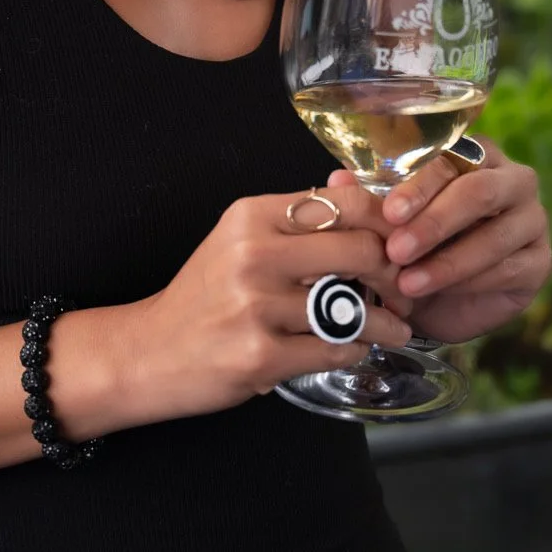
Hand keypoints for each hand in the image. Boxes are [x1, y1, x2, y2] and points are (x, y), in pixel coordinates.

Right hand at [126, 188, 414, 423]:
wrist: (148, 351)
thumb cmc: (204, 296)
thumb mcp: (239, 240)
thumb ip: (295, 220)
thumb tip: (359, 195)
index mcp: (252, 215)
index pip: (346, 202)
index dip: (387, 223)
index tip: (399, 243)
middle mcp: (254, 253)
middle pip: (361, 250)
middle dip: (395, 274)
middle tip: (403, 290)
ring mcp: (256, 307)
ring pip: (355, 309)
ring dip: (386, 323)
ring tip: (395, 327)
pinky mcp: (261, 356)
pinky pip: (336, 350)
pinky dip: (355, 351)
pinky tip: (354, 349)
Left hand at [321, 144, 551, 346]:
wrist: (440, 300)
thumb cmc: (414, 247)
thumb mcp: (388, 225)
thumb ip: (368, 200)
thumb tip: (337, 182)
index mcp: (473, 155)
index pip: (450, 159)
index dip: (418, 187)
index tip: (389, 214)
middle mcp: (511, 179)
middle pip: (478, 192)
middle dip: (434, 223)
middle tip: (397, 251)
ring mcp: (532, 218)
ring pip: (495, 234)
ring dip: (447, 261)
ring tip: (408, 283)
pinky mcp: (539, 260)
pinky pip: (509, 268)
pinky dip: (469, 282)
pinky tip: (438, 293)